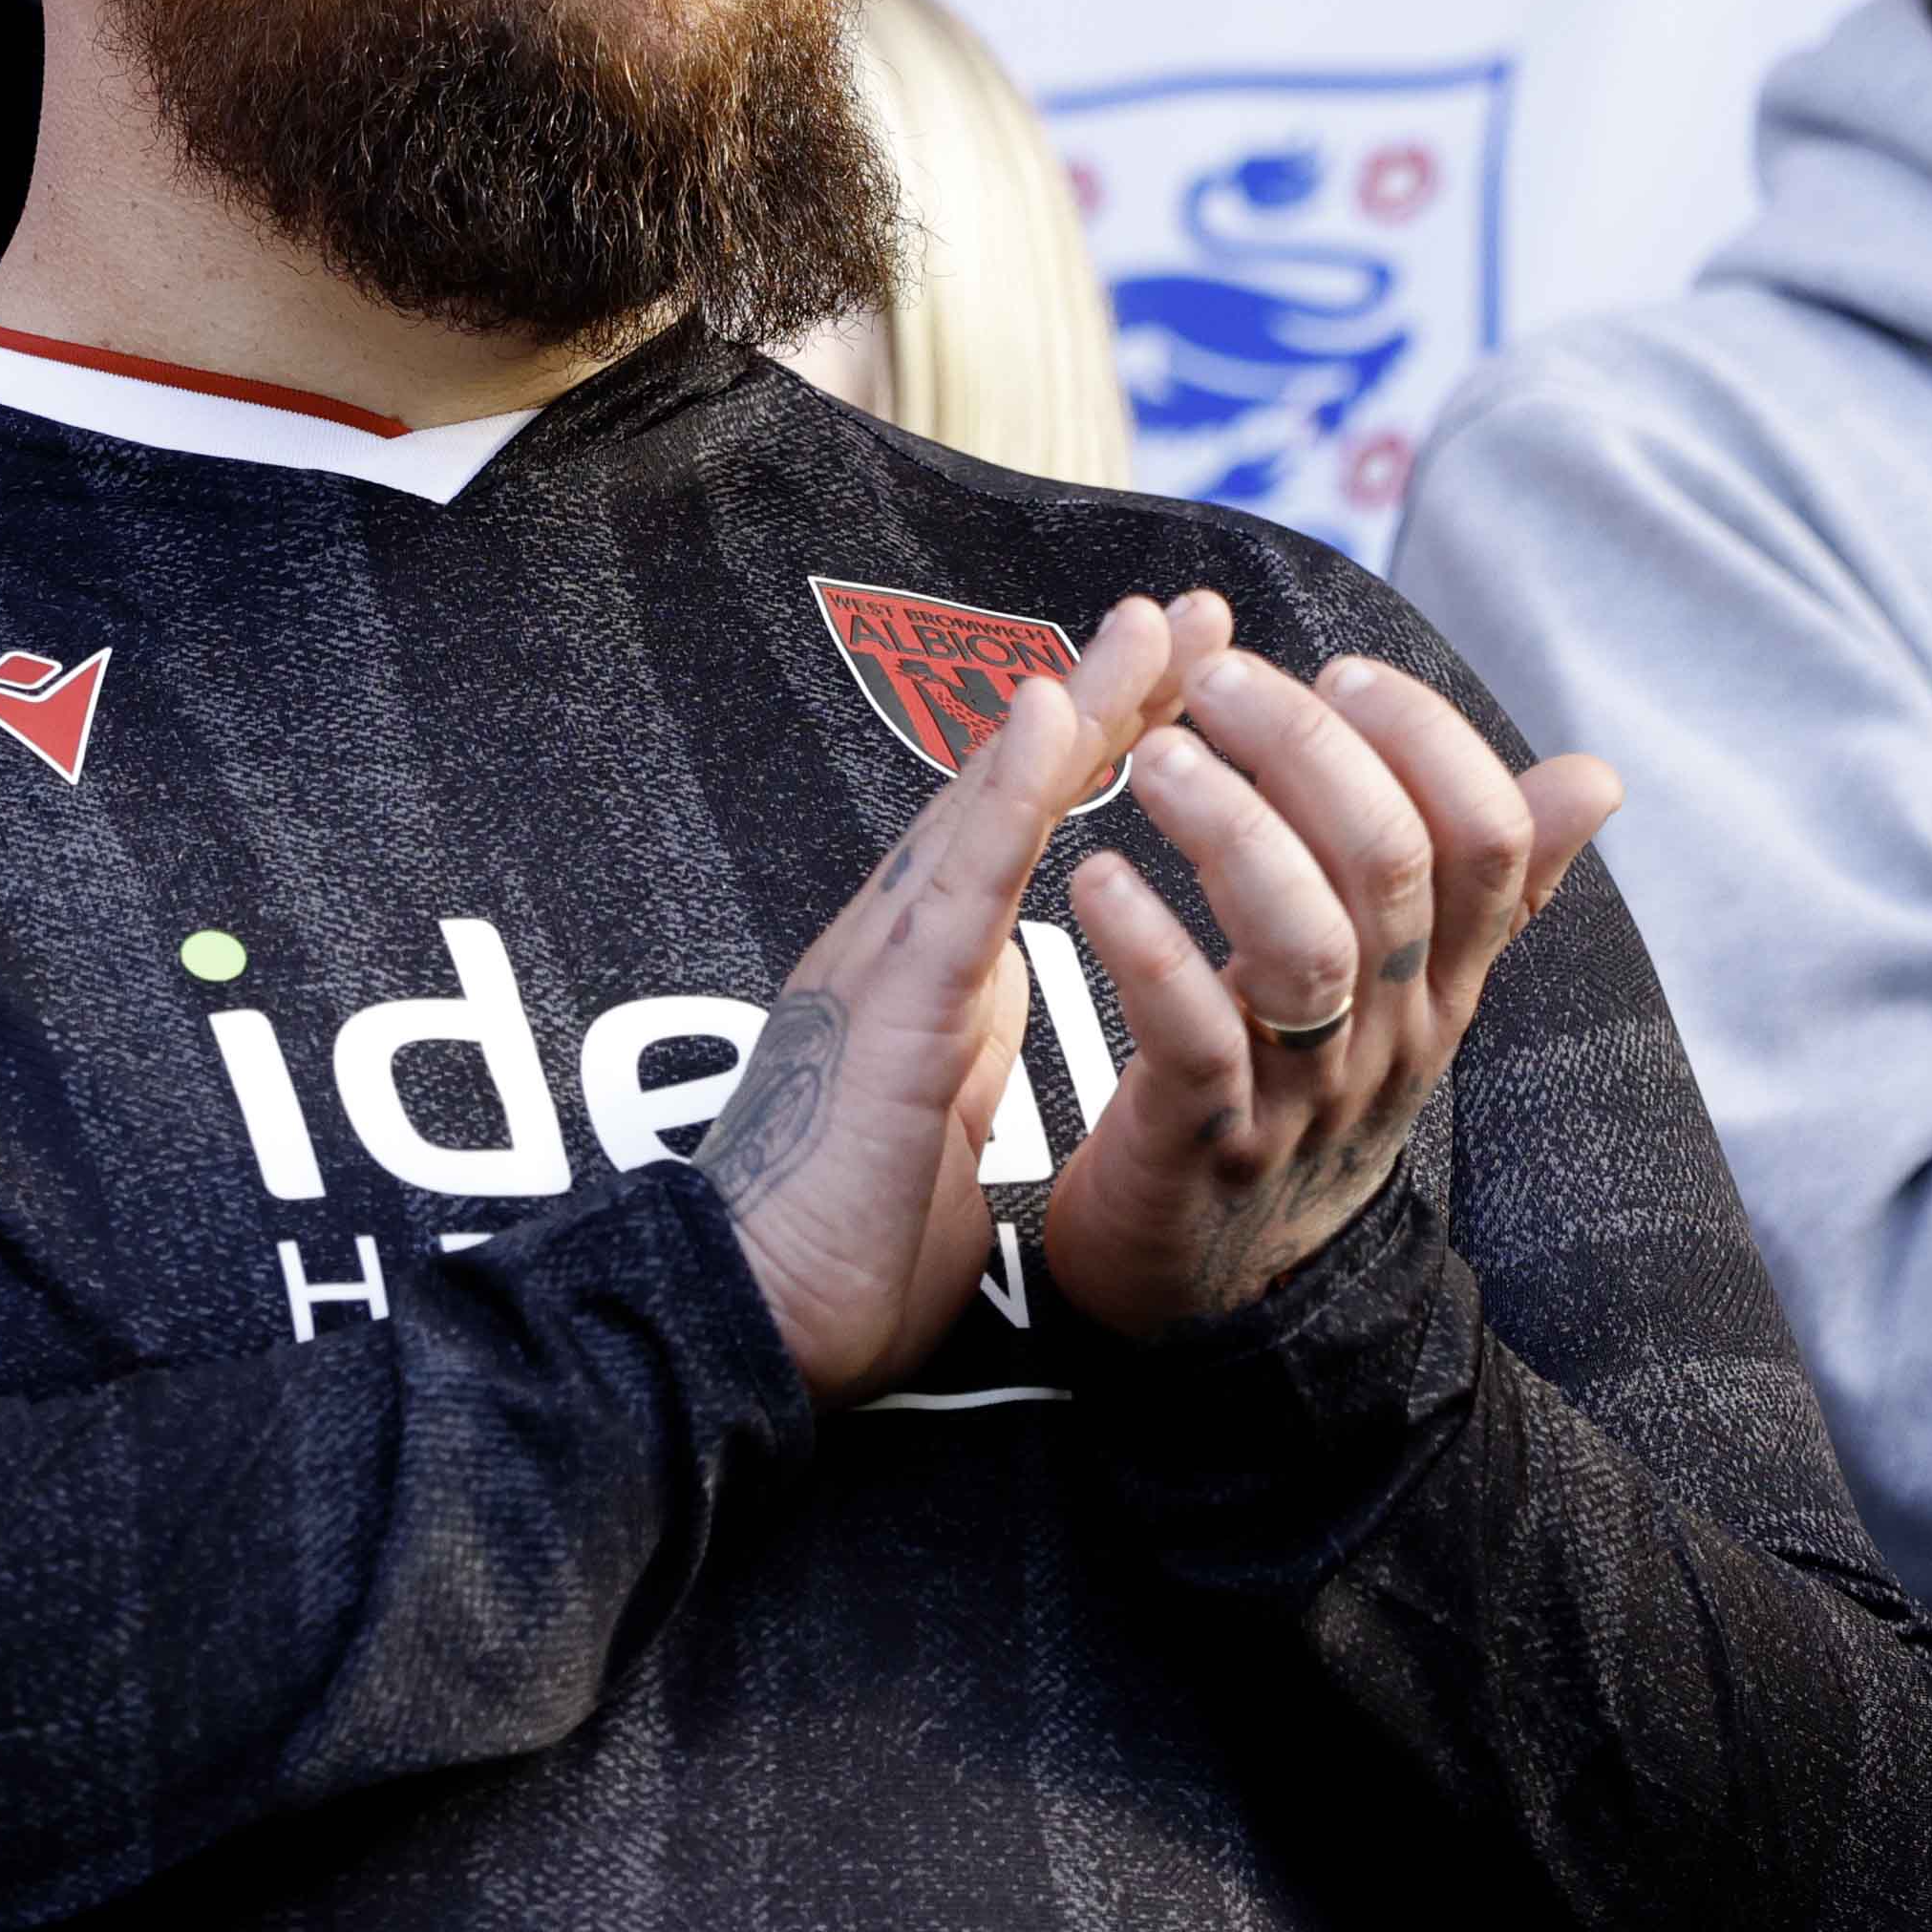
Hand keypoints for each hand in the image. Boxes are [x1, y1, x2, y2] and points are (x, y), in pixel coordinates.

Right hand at [693, 596, 1193, 1399]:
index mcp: (922, 975)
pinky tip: (1053, 711)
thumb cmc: (840, 1252)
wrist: (749, 1324)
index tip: (1170, 681)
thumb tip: (997, 1017)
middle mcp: (900, 942)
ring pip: (991, 807)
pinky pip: (961, 880)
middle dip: (1102, 695)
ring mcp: (886, 960)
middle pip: (1013, 793)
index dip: (1092, 754)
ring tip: (1145, 625)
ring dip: (1074, 705)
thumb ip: (964, 1059)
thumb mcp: (932, 1133)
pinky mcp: (886, 1004)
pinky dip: (1009, 788)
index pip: (1019, 837)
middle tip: (1182, 608)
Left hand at [1040, 645, 1625, 1338]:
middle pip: (1391, 866)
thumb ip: (1491, 881)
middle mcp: (1393, 1030)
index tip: (1343, 673)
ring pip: (1305, 945)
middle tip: (1219, 682)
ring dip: (1230, 829)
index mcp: (1444, 978)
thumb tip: (1597, 778)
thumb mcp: (1414, 990)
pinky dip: (1147, 948)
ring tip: (1157, 757)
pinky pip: (1196, 1040)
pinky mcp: (1207, 1144)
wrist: (1223, 1285)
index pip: (1489, 840)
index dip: (1427, 739)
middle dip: (1308, 748)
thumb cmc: (1305, 1091)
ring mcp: (1305, 1093)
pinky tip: (1095, 879)